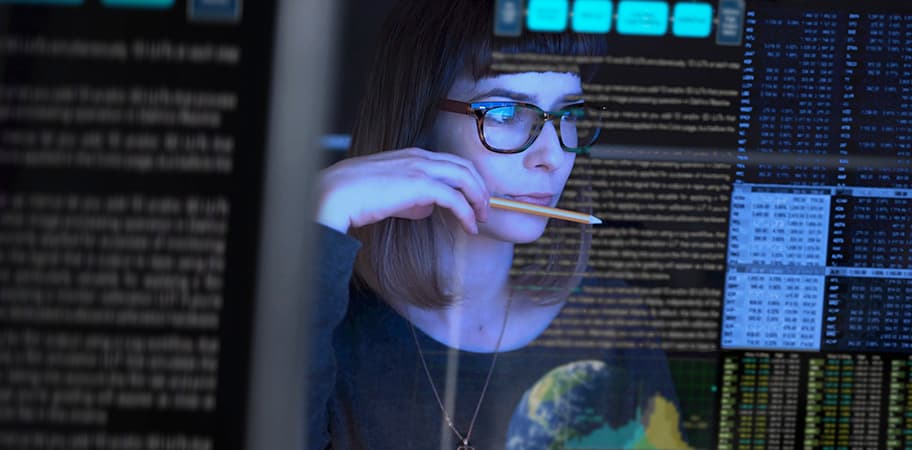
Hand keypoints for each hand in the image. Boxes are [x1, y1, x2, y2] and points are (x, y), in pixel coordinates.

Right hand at [316, 148, 489, 233]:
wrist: (337, 194)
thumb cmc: (356, 195)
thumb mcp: (389, 193)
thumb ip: (411, 197)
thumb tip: (428, 208)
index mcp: (413, 155)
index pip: (452, 162)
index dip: (468, 180)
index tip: (474, 199)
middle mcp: (420, 157)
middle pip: (465, 167)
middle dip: (480, 188)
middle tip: (485, 210)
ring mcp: (421, 168)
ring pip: (466, 178)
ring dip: (479, 199)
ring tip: (481, 219)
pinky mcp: (420, 185)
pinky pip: (455, 198)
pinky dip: (467, 213)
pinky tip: (470, 227)